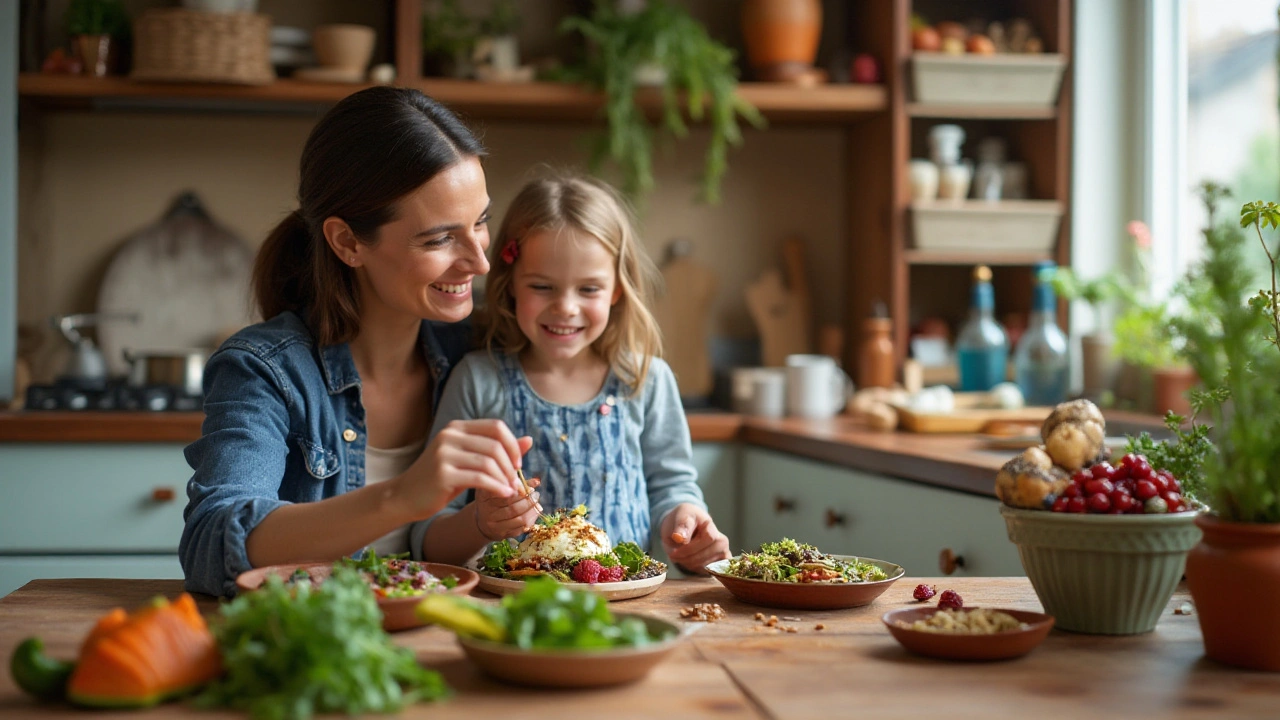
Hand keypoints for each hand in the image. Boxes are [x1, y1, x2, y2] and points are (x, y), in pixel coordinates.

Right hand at [395, 419, 528, 521]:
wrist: (406, 497)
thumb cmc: (442, 479)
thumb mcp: (470, 461)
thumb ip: (497, 450)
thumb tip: (530, 440)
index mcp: (456, 428)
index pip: (496, 426)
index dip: (512, 444)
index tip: (518, 464)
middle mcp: (450, 436)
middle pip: (495, 445)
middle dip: (511, 465)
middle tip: (516, 482)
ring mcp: (444, 454)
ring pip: (489, 462)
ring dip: (505, 478)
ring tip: (510, 490)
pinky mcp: (442, 474)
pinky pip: (479, 478)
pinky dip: (496, 487)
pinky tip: (503, 494)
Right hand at [475, 475, 542, 540]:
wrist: (482, 520)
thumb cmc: (493, 499)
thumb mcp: (499, 486)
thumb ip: (516, 482)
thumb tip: (536, 482)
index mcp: (484, 497)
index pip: (506, 495)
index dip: (522, 492)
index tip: (532, 488)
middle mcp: (487, 512)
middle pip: (514, 508)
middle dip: (529, 501)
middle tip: (536, 495)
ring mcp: (494, 525)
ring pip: (520, 519)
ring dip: (532, 511)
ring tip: (537, 504)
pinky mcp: (502, 534)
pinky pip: (521, 528)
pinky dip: (531, 520)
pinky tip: (534, 513)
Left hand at [661, 504, 729, 574]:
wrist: (686, 526)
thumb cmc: (683, 521)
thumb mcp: (679, 518)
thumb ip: (680, 527)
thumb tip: (679, 537)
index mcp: (710, 525)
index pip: (707, 539)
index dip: (690, 549)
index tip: (673, 553)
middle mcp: (721, 539)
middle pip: (706, 555)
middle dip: (687, 559)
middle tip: (673, 557)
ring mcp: (723, 552)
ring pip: (706, 566)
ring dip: (690, 564)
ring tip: (680, 557)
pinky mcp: (721, 563)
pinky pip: (711, 572)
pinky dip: (698, 569)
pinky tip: (690, 562)